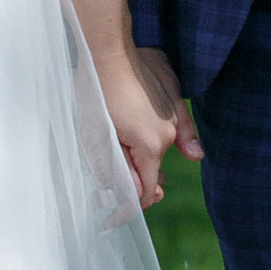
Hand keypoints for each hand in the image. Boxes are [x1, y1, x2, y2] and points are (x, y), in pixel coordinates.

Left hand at [100, 42, 203, 209]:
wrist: (107, 49)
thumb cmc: (97, 92)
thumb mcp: (99, 136)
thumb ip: (117, 169)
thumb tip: (129, 194)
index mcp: (151, 146)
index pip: (144, 192)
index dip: (126, 210)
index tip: (108, 220)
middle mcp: (169, 133)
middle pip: (151, 171)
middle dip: (132, 185)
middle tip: (104, 198)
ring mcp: (173, 115)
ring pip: (157, 150)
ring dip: (140, 160)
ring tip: (114, 165)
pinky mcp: (171, 99)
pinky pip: (169, 129)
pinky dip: (156, 143)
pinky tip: (150, 153)